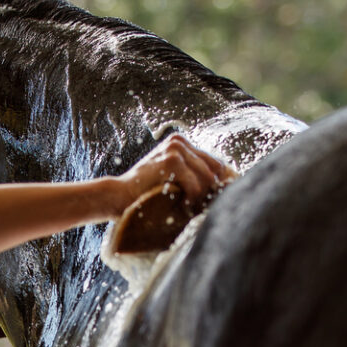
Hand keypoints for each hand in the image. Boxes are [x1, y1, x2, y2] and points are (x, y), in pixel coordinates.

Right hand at [121, 132, 237, 209]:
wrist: (120, 195)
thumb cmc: (145, 191)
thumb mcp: (172, 177)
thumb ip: (193, 174)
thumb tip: (227, 183)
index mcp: (180, 142)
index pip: (214, 162)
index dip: (217, 182)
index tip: (212, 198)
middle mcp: (179, 141)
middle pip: (214, 168)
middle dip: (210, 190)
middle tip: (200, 204)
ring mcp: (175, 149)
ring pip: (206, 178)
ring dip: (200, 196)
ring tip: (188, 204)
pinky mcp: (171, 160)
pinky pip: (195, 185)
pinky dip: (191, 199)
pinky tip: (180, 203)